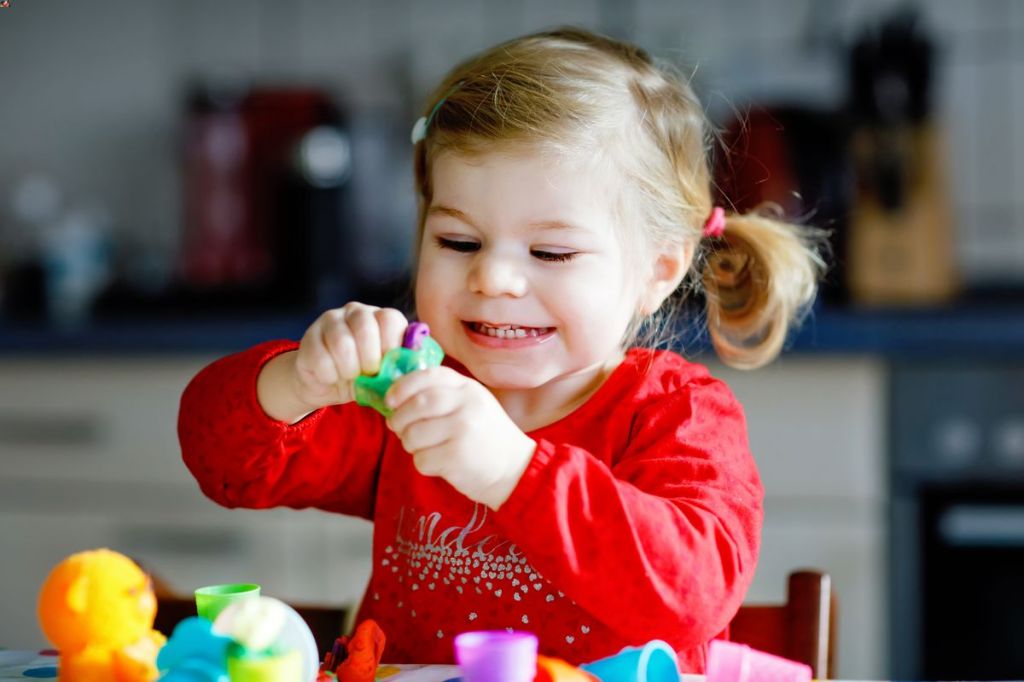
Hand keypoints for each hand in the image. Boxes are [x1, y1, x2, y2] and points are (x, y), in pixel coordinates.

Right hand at [257, 303, 406, 422]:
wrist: (326, 385)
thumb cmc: (363, 377)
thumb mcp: (385, 373)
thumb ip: (401, 366)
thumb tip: (417, 368)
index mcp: (380, 317)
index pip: (391, 319)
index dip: (391, 345)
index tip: (387, 366)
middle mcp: (356, 312)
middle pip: (366, 327)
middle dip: (369, 359)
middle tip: (368, 374)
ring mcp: (330, 321)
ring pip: (342, 343)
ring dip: (349, 369)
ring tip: (349, 376)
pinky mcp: (310, 336)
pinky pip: (321, 359)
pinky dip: (329, 376)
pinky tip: (331, 376)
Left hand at [385, 367, 536, 509]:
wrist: (515, 469)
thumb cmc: (485, 436)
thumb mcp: (470, 405)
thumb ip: (441, 395)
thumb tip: (394, 399)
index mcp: (468, 388)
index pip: (428, 375)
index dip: (403, 386)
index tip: (391, 399)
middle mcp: (467, 404)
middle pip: (415, 405)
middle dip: (399, 419)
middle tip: (399, 429)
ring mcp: (463, 430)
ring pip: (413, 434)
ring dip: (410, 445)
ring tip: (425, 448)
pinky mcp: (457, 457)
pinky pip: (421, 459)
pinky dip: (423, 464)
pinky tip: (439, 464)